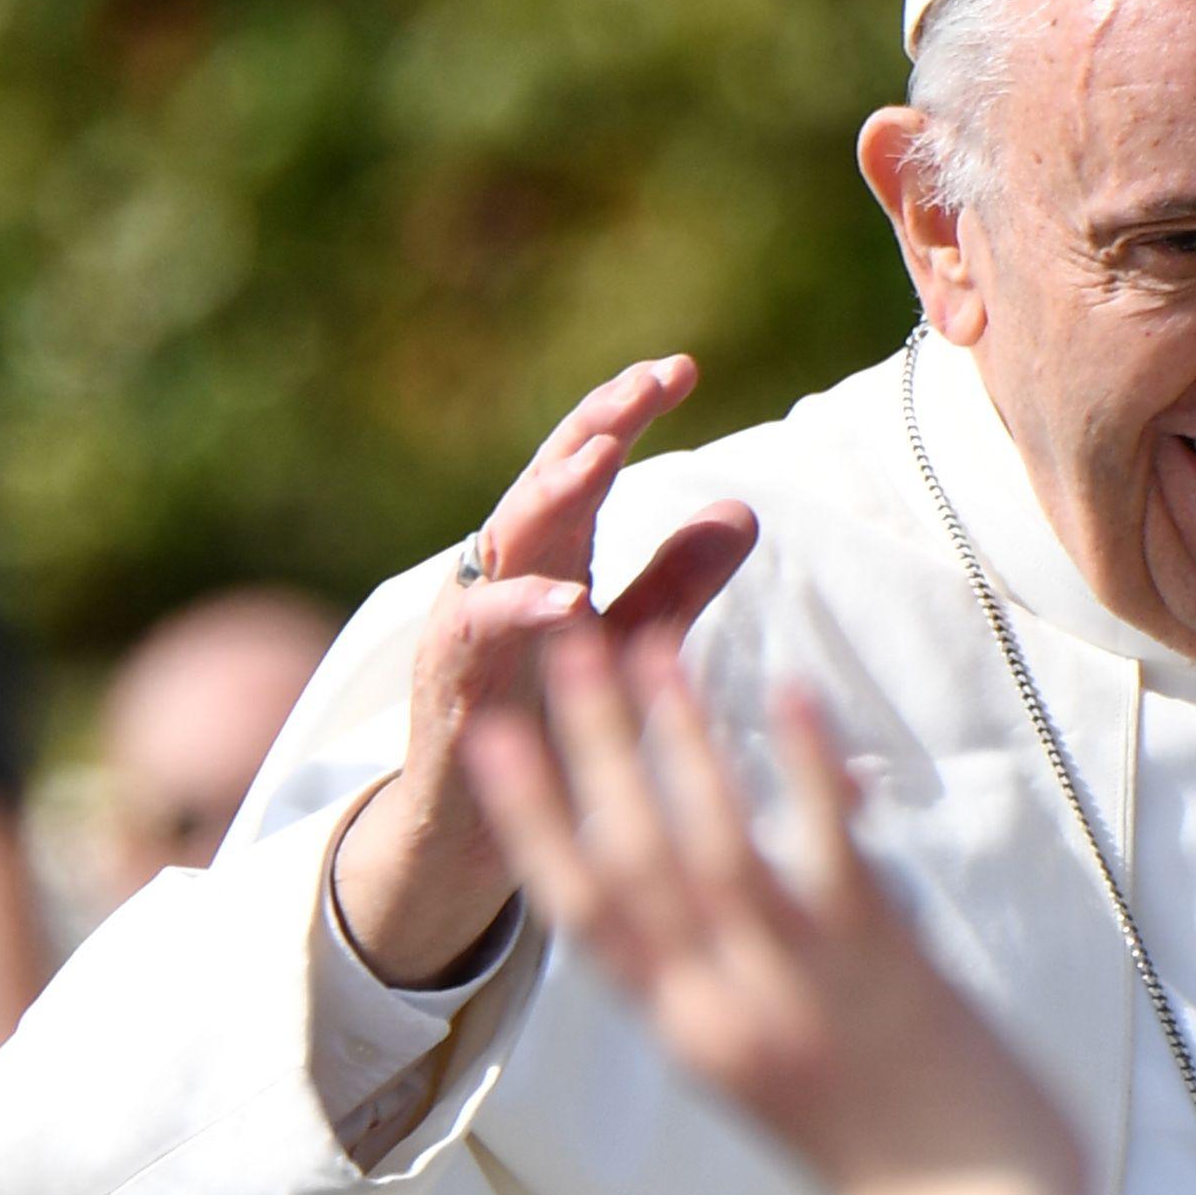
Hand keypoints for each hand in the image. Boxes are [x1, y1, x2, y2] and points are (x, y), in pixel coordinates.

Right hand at [326, 357, 763, 990]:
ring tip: (607, 451)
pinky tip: (569, 599)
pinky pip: (482, 630)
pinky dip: (522, 610)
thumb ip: (678, 580)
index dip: (628, 411)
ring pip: (509, 535)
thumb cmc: (546, 721)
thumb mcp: (628, 641)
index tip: (681, 368)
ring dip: (557, 491)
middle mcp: (504, 567)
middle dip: (598, 422)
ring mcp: (470, 614)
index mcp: (550, 550)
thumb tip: (745, 510)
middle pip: (549, 475)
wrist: (474, 826)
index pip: (590, 461)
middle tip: (649, 382)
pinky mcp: (451, 674)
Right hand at [463, 626, 1085, 1194]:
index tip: (496, 744)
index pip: (584, 916)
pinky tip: (788, 691)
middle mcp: (725, 1009)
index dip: (534, 822)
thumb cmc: (905, 1164)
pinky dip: (806, 766)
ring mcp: (800, 985)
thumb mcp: (802, 1076)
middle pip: (631, 857)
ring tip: (654, 643)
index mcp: (694, 1038)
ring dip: (679, 737)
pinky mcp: (884, 968)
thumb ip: (773, 989)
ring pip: (713, 843)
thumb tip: (806, 885)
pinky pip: (829, 850)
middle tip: (566, 647)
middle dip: (592, 747)